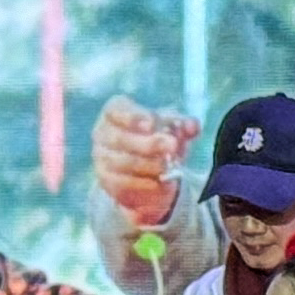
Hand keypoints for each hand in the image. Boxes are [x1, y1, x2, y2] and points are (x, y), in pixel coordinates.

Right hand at [92, 97, 193, 230]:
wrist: (146, 168)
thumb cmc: (157, 136)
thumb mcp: (172, 127)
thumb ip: (183, 125)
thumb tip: (193, 126)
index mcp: (115, 111)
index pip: (117, 110)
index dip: (134, 117)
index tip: (153, 123)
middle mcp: (103, 133)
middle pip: (120, 138)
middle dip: (149, 143)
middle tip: (172, 145)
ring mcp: (102, 157)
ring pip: (123, 162)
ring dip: (149, 165)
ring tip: (169, 166)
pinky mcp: (106, 180)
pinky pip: (123, 183)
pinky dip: (145, 184)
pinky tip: (162, 182)